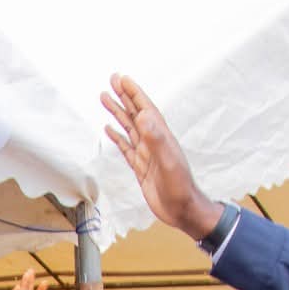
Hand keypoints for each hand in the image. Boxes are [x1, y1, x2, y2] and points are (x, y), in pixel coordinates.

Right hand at [102, 74, 222, 239]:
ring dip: (118, 113)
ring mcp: (146, 154)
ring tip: (105, 99)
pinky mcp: (140, 167)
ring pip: (128, 128)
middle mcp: (153, 142)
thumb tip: (143, 116)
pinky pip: (126, 147)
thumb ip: (156, 139)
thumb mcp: (168, 162)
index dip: (134, 93)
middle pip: (135, 113)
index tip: (122, 79)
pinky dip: (117, 137)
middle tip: (112, 80)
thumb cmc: (180, 188)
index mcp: (160, 137)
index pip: (145, 109)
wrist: (182, 210)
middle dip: (124, 96)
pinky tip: (110, 130)